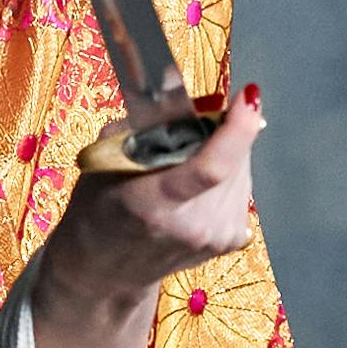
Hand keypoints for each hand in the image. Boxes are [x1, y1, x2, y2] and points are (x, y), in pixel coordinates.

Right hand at [34, 82, 262, 320]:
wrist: (104, 270)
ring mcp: (213, 237)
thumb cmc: (99, 209)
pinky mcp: (230, 241)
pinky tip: (198, 188)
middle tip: (188, 133)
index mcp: (152, 203)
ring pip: (243, 170)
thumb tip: (176, 78)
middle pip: (232, 160)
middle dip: (222, 131)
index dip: (237, 128)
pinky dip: (227, 176)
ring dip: (224, 154)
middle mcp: (190, 225)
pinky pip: (242, 188)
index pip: (211, 167)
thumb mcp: (107, 157)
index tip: (247, 97)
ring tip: (184, 167)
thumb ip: (148, 120)